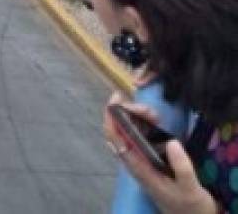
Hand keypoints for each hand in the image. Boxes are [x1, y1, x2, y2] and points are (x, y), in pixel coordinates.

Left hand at [103, 94, 217, 213]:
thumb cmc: (189, 205)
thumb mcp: (190, 187)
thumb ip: (181, 166)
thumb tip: (171, 141)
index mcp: (140, 169)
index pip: (116, 139)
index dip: (112, 118)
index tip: (117, 100)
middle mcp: (135, 163)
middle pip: (121, 133)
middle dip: (131, 115)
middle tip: (150, 111)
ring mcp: (140, 162)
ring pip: (130, 134)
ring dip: (138, 120)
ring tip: (155, 115)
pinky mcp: (148, 161)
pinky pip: (139, 139)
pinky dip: (144, 127)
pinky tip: (155, 123)